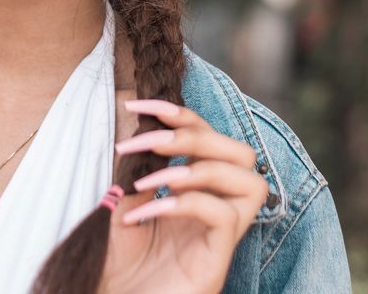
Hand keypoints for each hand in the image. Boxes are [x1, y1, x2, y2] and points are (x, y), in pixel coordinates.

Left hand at [98, 99, 269, 293]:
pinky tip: (144, 213)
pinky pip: (223, 216)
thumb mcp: (125, 201)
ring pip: (249, 181)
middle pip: (242, 152)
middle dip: (192, 135)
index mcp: (202, 191)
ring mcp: (225, 236)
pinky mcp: (220, 260)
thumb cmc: (117, 261)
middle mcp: (221, 209)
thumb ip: (141, 167)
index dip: (179, 114)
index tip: (136, 105)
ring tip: (144, 180)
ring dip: (193, 169)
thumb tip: (139, 127)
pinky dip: (183, 203)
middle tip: (142, 141)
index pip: (210, 137)